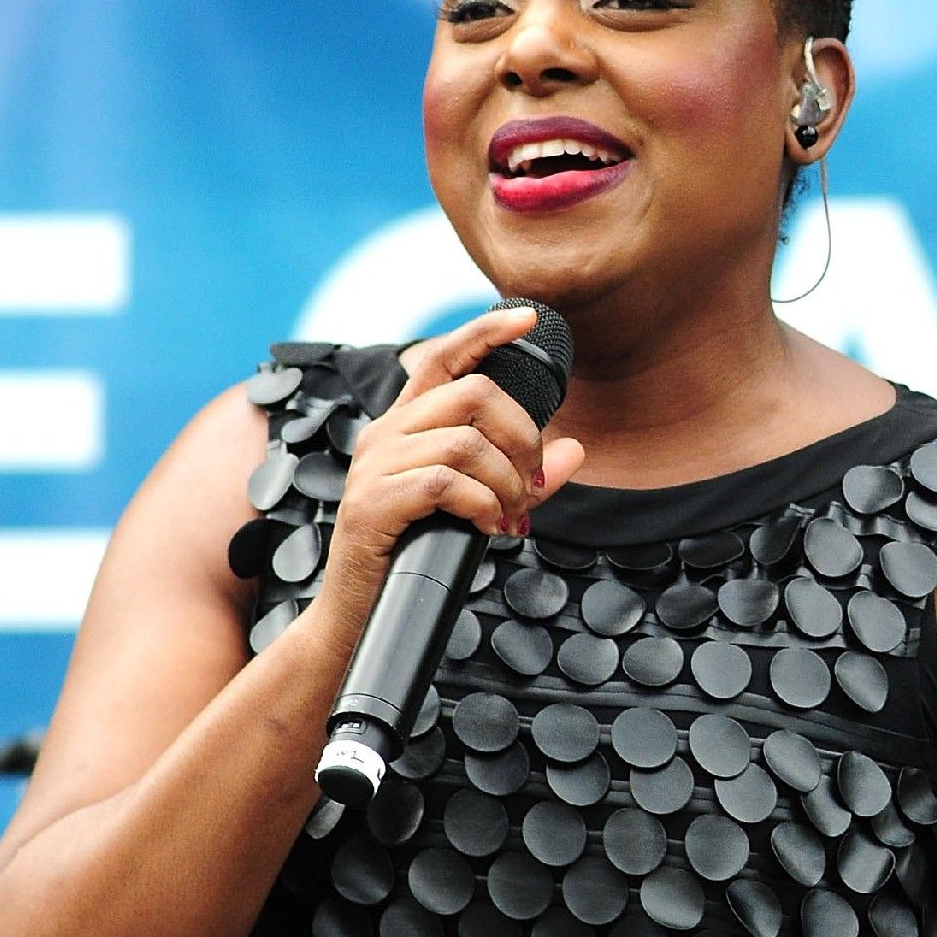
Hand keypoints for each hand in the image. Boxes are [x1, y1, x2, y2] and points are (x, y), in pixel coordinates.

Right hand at [313, 306, 584, 638]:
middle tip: (532, 483)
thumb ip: (524, 479)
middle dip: (522, 435)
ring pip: (465, 442)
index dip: (485, 331)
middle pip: (472, 393)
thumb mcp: (477, 509)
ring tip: (511, 516)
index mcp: (404, 426)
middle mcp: (383, 435)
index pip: (441, 356)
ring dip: (506, 483)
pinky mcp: (372, 505)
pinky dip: (482, 505)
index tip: (528, 317)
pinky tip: (488, 528)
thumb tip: (576, 450)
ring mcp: (373, 468)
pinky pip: (445, 484)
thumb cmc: (417, 558)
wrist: (360, 618)